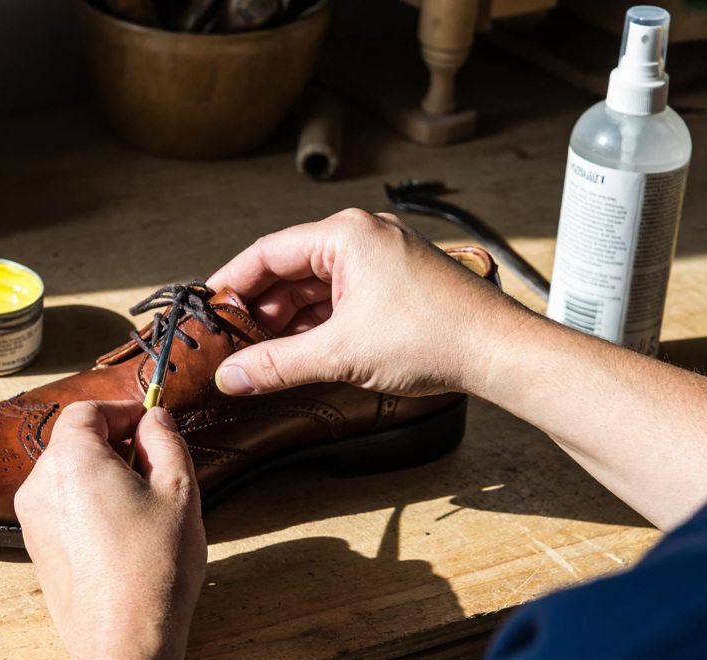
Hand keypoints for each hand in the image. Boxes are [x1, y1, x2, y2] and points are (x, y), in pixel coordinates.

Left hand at [15, 401, 204, 659]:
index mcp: (71, 459)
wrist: (122, 640)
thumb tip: (154, 418)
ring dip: (102, 477)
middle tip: (155, 468)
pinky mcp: (36, 547)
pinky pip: (62, 507)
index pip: (87, 411)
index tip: (151, 425)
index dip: (122, 412)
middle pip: (74, 443)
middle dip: (114, 445)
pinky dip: (88, 506)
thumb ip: (165, 440)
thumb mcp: (179, 490)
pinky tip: (122, 535)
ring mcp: (32, 518)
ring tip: (143, 508)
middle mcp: (40, 483)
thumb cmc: (154, 565)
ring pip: (68, 476)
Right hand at [209, 208, 524, 397]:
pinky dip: (313, 326)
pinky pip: (337, 301)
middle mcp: (361, 238)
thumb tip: (230, 376)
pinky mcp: (393, 286)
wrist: (500, 352)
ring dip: (285, 322)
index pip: (267, 253)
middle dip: (257, 309)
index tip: (206, 310)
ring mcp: (379, 261)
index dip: (231, 283)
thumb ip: (276, 364)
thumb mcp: (340, 353)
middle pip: (288, 270)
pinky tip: (295, 354)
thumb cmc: (433, 337)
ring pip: (313, 289)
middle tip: (226, 342)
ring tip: (256, 355)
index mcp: (346, 234)